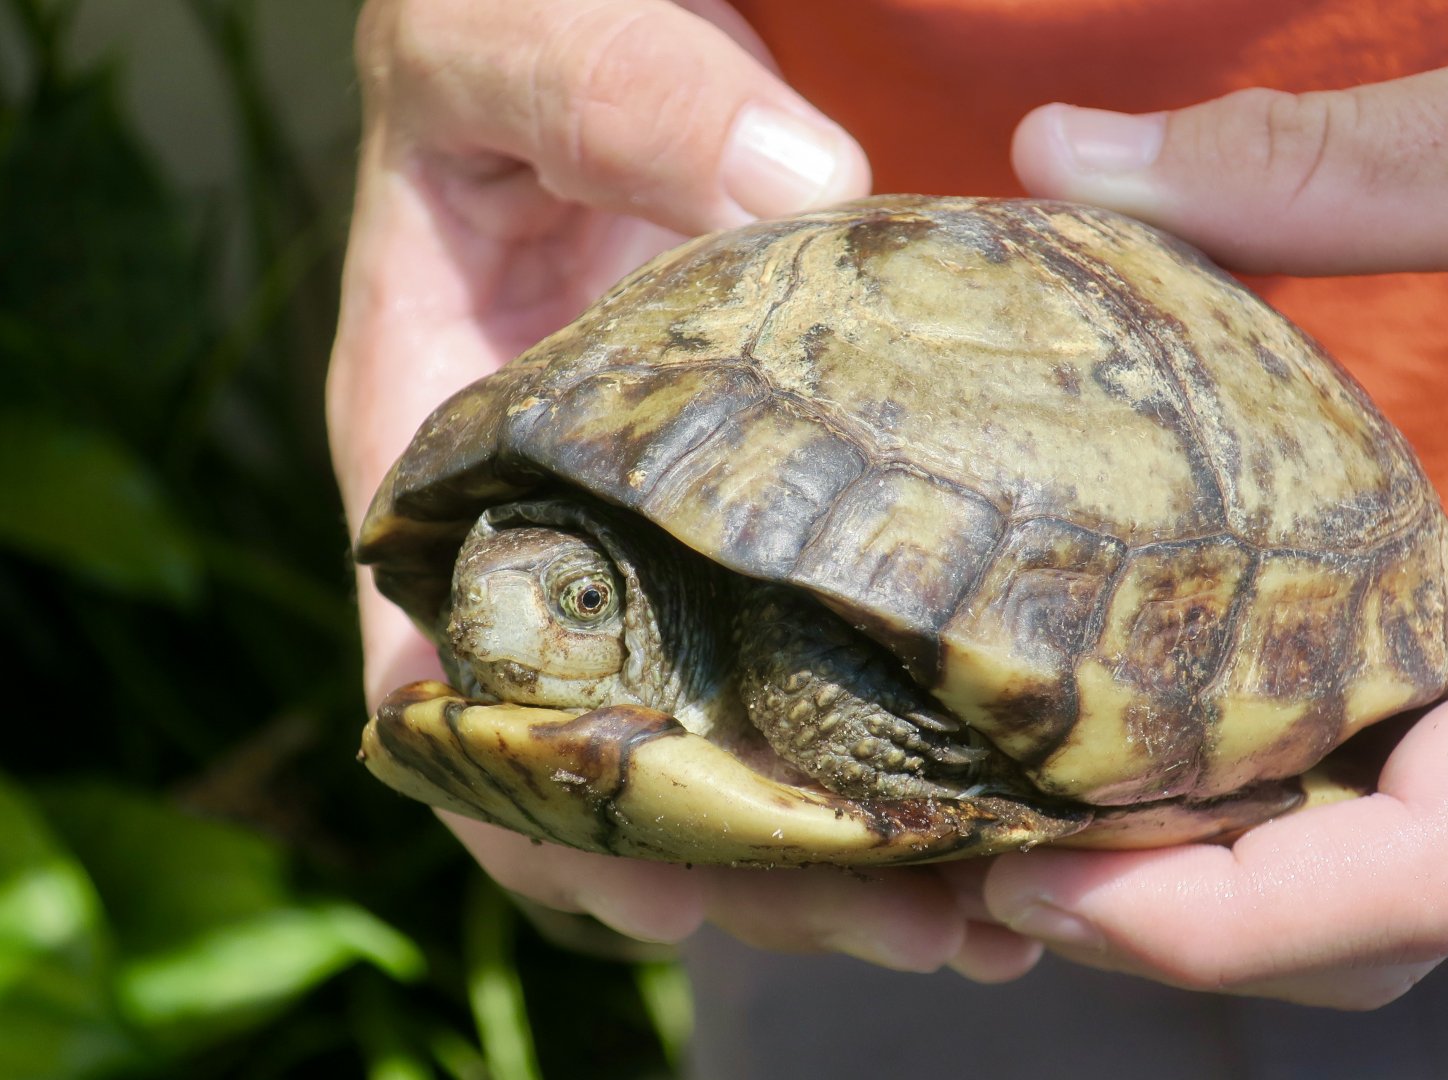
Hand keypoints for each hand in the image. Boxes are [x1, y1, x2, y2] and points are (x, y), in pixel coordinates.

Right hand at [329, 0, 1038, 978]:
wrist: (620, 32)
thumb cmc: (528, 32)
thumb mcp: (530, 37)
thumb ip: (629, 100)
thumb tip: (796, 187)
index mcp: (438, 447)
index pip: (445, 670)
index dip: (538, 801)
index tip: (670, 886)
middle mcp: (550, 522)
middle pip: (616, 753)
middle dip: (750, 863)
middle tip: (916, 925)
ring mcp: (660, 533)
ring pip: (724, 735)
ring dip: (842, 843)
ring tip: (990, 911)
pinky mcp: (764, 515)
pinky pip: (813, 652)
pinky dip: (891, 742)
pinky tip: (1009, 795)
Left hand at [979, 35, 1447, 1006]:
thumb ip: (1330, 177)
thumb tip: (1057, 152)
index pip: (1436, 863)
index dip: (1230, 920)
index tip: (1039, 890)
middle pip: (1383, 909)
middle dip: (1185, 920)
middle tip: (993, 869)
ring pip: (1385, 868)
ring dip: (1212, 874)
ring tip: (1034, 814)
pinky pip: (1390, 773)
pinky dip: (1261, 789)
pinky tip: (1140, 726)